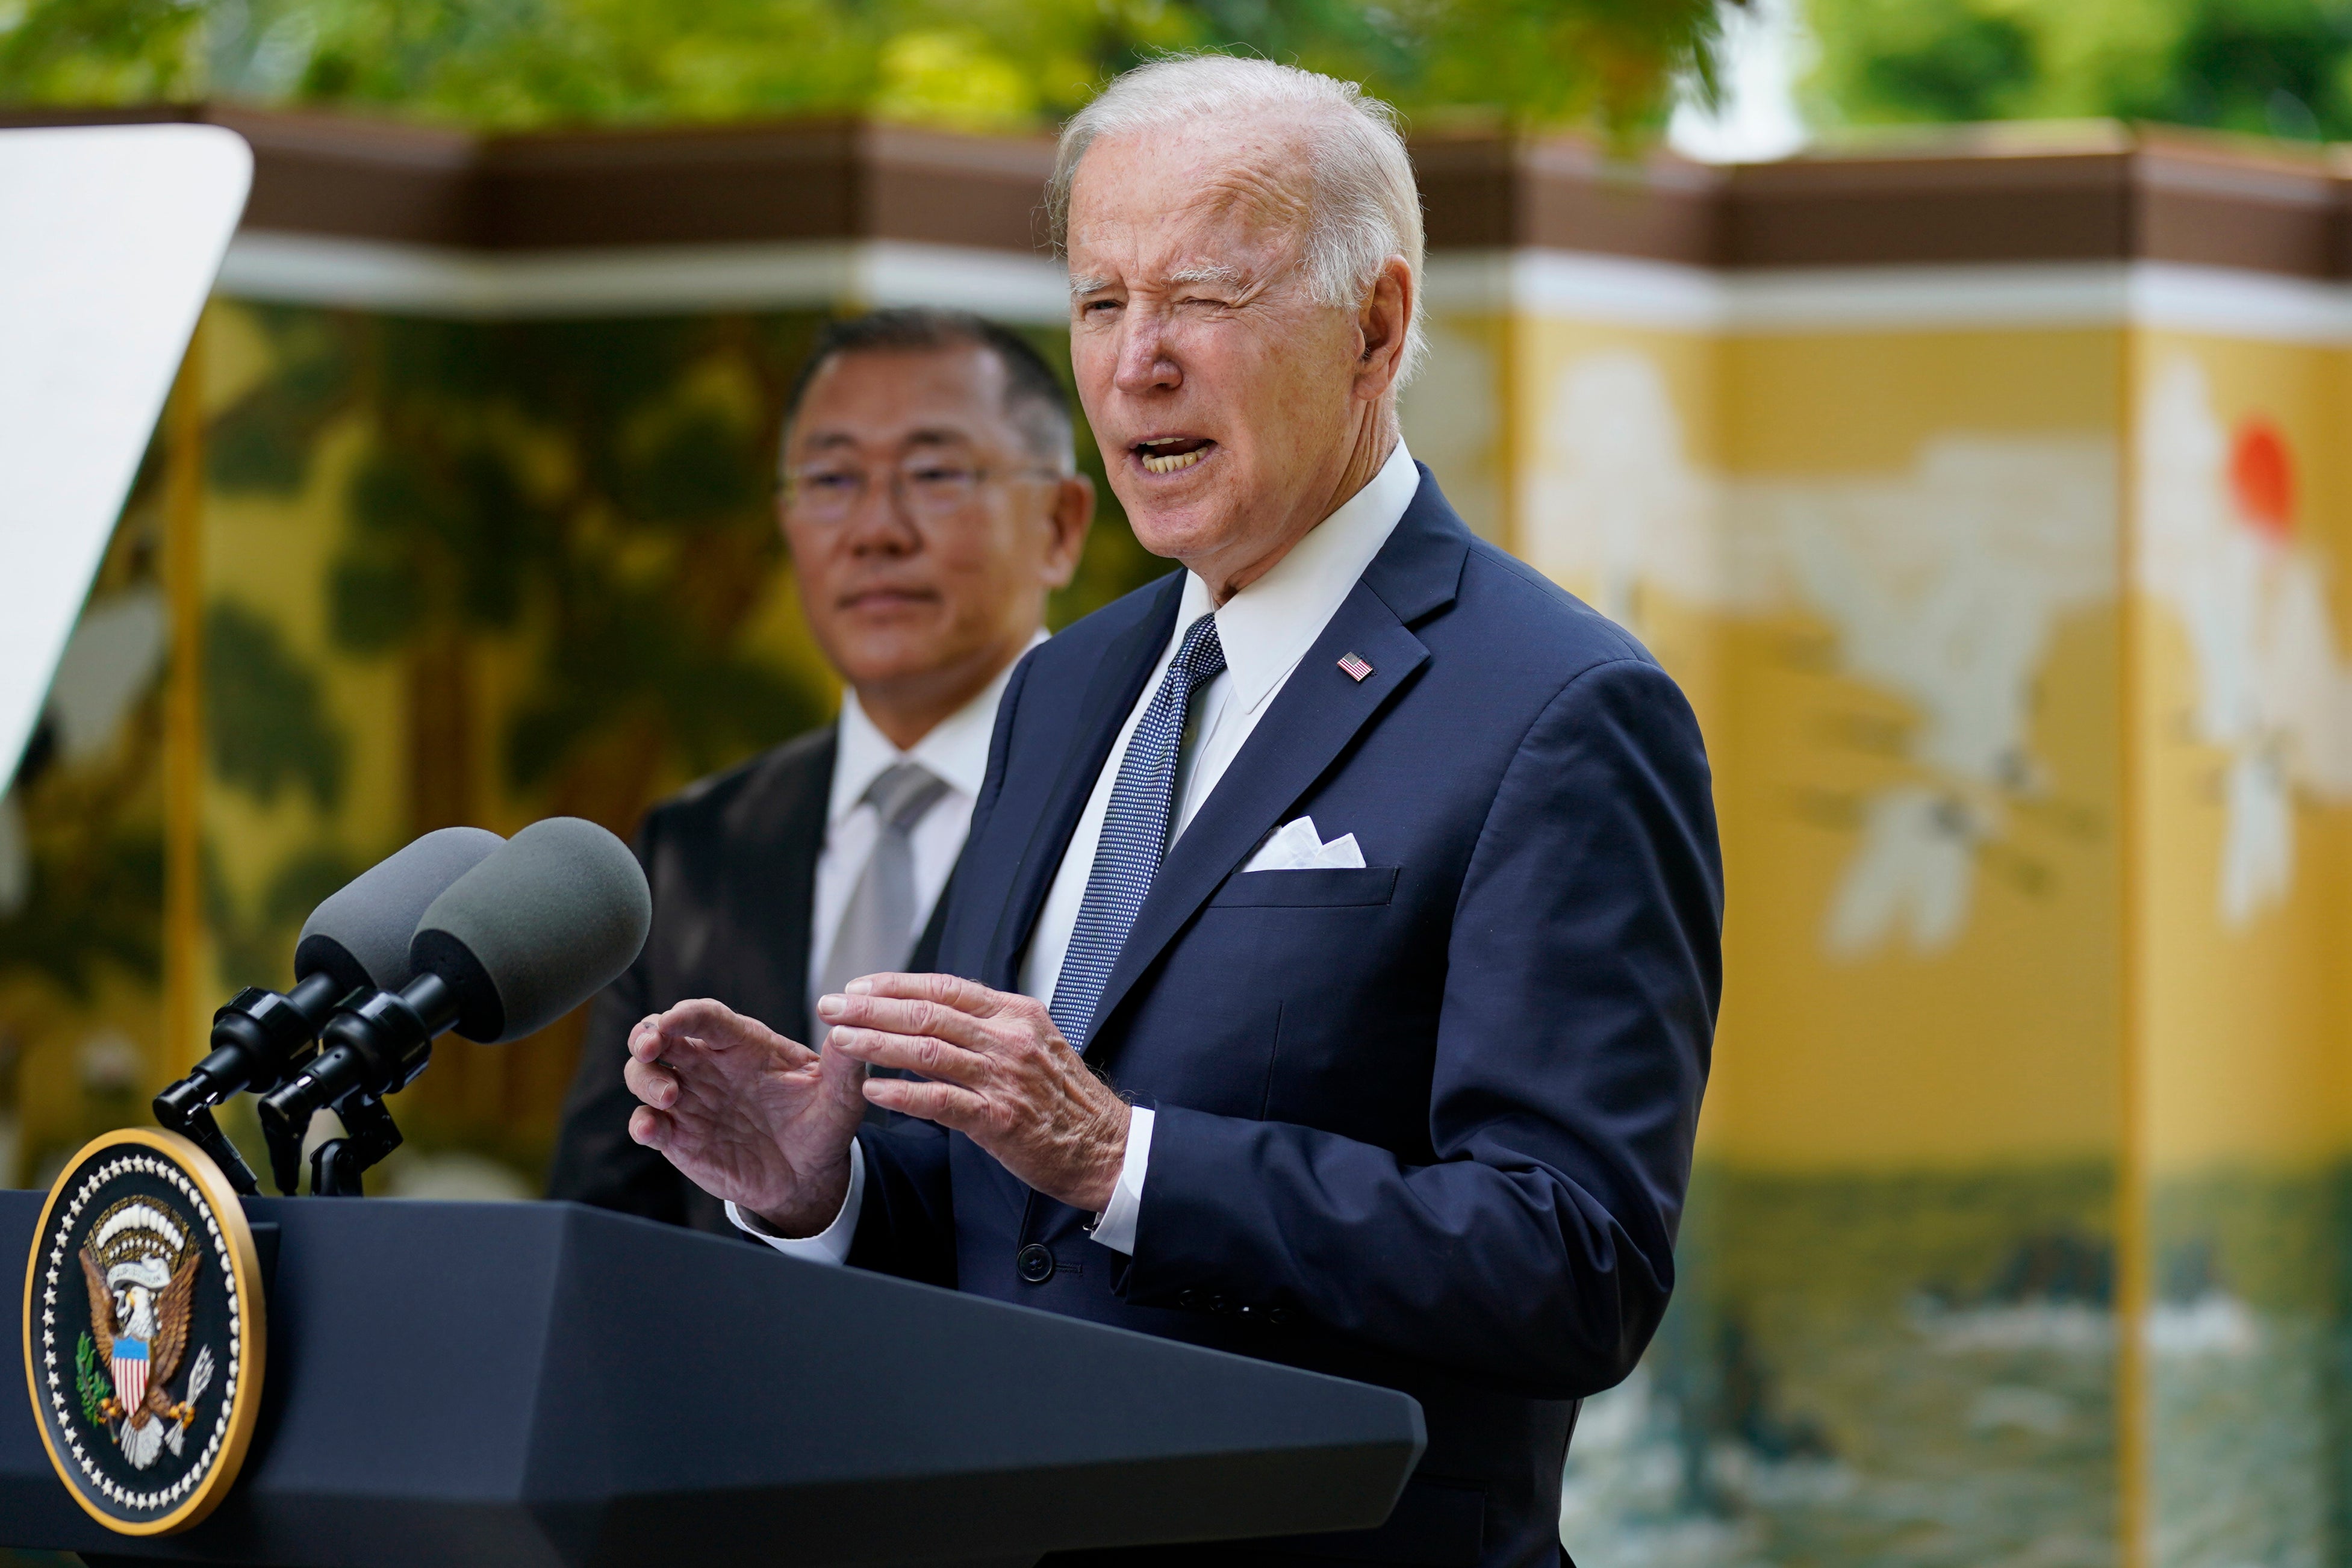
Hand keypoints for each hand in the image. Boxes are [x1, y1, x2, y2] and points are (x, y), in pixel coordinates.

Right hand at [624, 998, 866, 1236]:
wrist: (809, 1176)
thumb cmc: (821, 1123)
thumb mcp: (841, 1094)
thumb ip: (844, 1063)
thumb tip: (848, 1026)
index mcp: (743, 1044)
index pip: (706, 1016)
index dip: (685, 1014)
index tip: (673, 1020)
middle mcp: (708, 1066)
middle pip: (659, 1034)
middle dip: (646, 1034)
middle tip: (651, 1047)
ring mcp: (690, 1101)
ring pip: (643, 1074)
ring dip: (645, 1079)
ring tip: (670, 1097)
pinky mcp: (679, 1137)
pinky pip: (646, 1123)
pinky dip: (641, 1124)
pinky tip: (652, 1131)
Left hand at [818, 974, 1128, 1211]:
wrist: (1107, 1146)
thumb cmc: (1067, 1101)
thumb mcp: (1033, 1045)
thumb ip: (986, 1029)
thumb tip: (931, 1018)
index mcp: (1016, 1014)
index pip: (944, 987)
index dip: (894, 984)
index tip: (858, 986)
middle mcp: (1008, 1039)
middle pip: (926, 1013)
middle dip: (870, 1008)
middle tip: (832, 1006)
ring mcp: (1004, 1078)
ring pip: (926, 1051)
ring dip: (875, 1044)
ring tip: (840, 1041)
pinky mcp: (999, 1119)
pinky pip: (940, 1102)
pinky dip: (902, 1095)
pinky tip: (872, 1090)